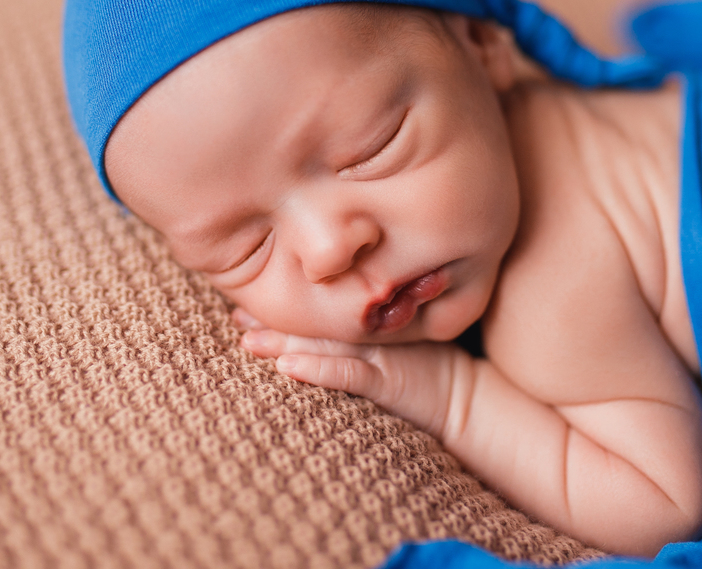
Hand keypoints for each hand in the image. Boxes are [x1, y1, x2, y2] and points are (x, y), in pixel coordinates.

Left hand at [235, 309, 474, 438]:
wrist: (466, 401)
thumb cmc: (428, 371)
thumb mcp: (396, 343)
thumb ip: (364, 327)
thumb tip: (319, 318)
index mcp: (368, 323)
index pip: (320, 308)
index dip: (284, 304)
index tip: (246, 301)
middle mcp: (370, 334)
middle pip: (314, 323)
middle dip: (273, 320)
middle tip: (235, 313)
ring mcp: (379, 355)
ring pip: (323, 345)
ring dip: (283, 342)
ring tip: (246, 339)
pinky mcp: (387, 381)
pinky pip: (348, 375)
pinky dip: (318, 371)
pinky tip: (286, 369)